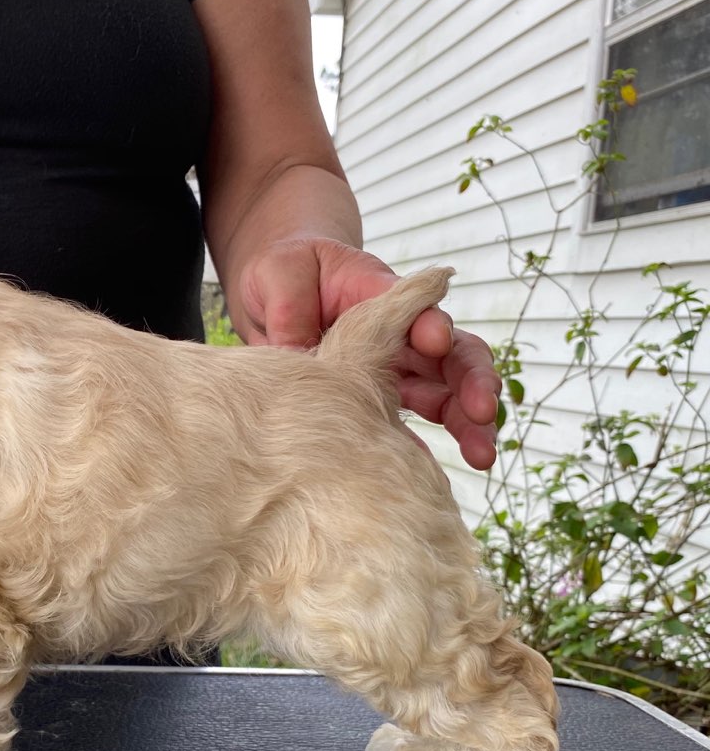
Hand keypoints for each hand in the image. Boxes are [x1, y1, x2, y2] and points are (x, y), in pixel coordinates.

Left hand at [233, 237, 500, 469]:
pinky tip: (424, 476)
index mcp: (379, 296)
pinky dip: (415, 451)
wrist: (270, 296)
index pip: (417, 309)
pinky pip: (403, 429)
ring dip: (466, 424)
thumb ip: (292, 312)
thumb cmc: (282, 274)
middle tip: (482, 411)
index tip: (435, 340)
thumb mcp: (279, 276)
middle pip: (450, 355)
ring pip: (442, 395)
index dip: (431, 325)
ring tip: (481, 455)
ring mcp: (392, 371)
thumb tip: (297, 355)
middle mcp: (398, 335)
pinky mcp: (377, 402)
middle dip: (472, 382)